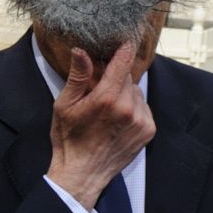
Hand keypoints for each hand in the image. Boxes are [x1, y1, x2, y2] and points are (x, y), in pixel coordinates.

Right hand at [47, 42, 154, 208]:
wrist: (82, 174)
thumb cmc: (69, 139)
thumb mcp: (64, 105)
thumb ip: (78, 76)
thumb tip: (81, 51)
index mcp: (106, 98)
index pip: (123, 61)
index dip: (124, 47)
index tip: (127, 38)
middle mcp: (128, 107)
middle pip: (127, 77)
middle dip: (115, 79)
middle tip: (100, 92)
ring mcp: (140, 120)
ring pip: (136, 92)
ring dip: (125, 95)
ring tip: (108, 111)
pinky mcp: (148, 131)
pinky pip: (143, 107)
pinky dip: (133, 109)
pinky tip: (118, 121)